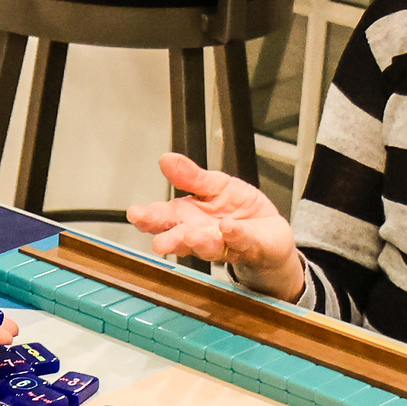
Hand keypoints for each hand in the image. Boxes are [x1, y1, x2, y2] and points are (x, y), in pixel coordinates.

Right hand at [125, 152, 306, 302]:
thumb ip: (190, 175)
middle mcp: (200, 234)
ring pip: (207, 245)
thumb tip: (166, 158)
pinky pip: (240, 241)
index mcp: (188, 216)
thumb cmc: (238, 211)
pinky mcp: (248, 246)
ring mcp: (223, 243)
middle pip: (181, 237)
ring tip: (192, 235)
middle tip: (160, 243)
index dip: (148, 217)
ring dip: (198, 241)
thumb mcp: (214, 184)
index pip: (163, 217)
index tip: (136, 214)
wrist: (269, 233)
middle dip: (170, 240)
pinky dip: (234, 235)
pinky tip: (228, 227)